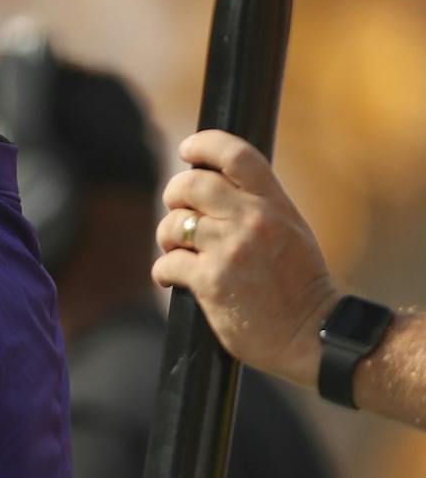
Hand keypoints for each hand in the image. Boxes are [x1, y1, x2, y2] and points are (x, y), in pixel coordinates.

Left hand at [151, 130, 339, 386]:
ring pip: (174, 225)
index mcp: (274, 204)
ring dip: (167, 238)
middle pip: (192, 185)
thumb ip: (258, 207)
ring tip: (176, 251)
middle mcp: (252, 220)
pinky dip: (163, 272)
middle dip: (174, 194)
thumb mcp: (290, 231)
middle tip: (175, 208)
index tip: (188, 149)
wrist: (312, 333)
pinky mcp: (211, 282)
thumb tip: (214, 190)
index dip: (206, 144)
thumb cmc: (299, 286)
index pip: (237, 155)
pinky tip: (171, 279)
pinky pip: (167, 265)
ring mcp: (230, 250)